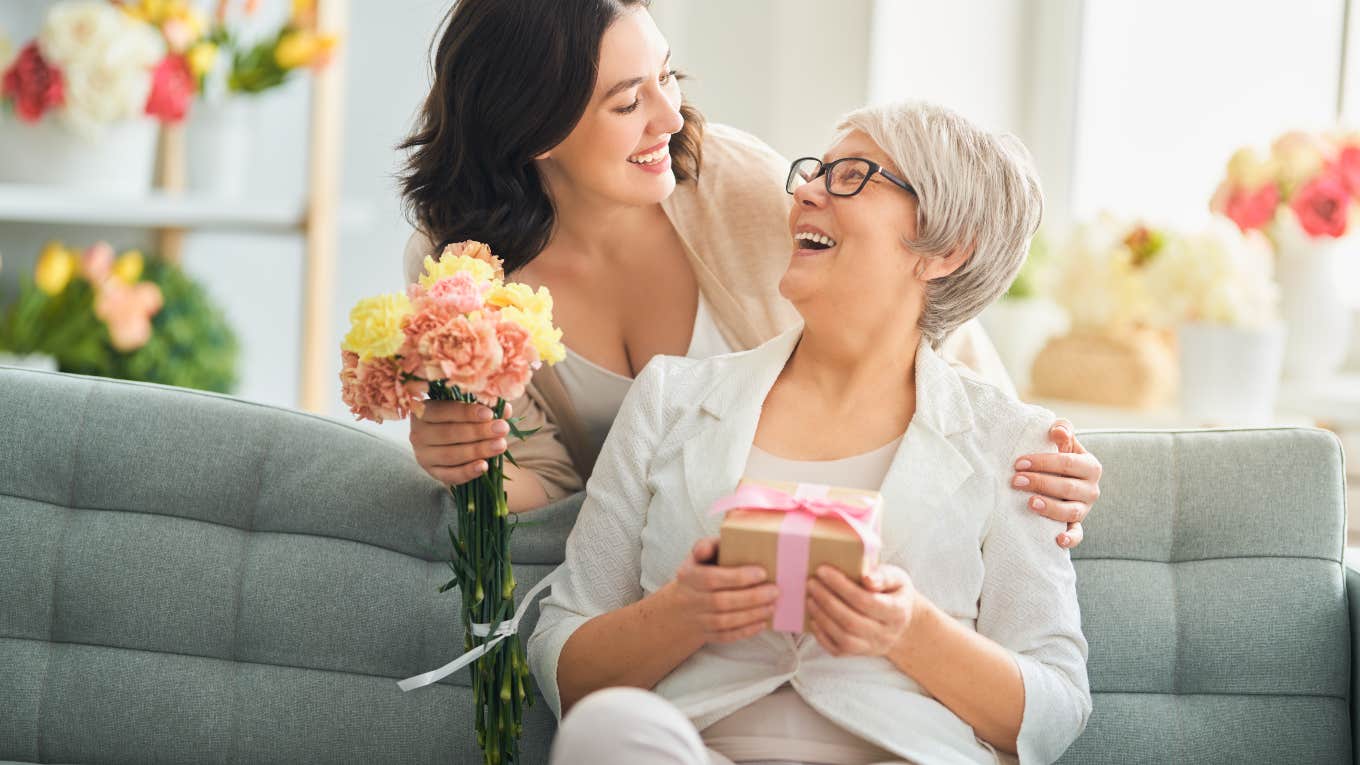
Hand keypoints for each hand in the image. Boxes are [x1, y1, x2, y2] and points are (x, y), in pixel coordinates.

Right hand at [409, 400, 511, 485]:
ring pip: (450, 455)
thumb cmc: (462, 419)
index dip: (467, 412)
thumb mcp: (470, 409)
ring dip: (477, 450)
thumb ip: (486, 407)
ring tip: (500, 445)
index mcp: (423, 411)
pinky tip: (484, 466)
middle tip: (501, 429)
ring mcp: (423, 455)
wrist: (455, 442)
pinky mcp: (432, 473)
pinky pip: (450, 475)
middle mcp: (418, 433)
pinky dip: (468, 472)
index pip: (444, 410)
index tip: (489, 414)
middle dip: (478, 431)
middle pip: (448, 434)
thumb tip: (504, 409)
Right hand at [664, 537, 779, 644]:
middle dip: (751, 597)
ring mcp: (697, 620)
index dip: (737, 577)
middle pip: (721, 602)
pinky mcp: (705, 634)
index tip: (762, 573)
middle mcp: (690, 600)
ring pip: (725, 621)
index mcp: (689, 576)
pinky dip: (746, 631)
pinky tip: (762, 622)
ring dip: (752, 615)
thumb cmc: (698, 574)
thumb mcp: (698, 556)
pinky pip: (726, 636)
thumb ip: (706, 546)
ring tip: (772, 606)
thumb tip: (704, 549)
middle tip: (774, 591)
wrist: (680, 608)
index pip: (711, 578)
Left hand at [806, 564, 916, 657]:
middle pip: (851, 621)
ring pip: (843, 638)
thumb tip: (867, 577)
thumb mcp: (897, 579)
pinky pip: (837, 649)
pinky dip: (821, 634)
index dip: (842, 586)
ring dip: (822, 616)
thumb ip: (884, 576)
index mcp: (897, 612)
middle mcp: (885, 634)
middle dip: (827, 600)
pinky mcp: (858, 654)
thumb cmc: (894, 595)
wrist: (902, 623)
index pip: (866, 601)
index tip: (823, 571)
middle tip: (811, 583)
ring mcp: (872, 647)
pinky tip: (813, 617)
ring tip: (810, 597)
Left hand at [1012, 419, 1101, 548]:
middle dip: (1040, 483)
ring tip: (1029, 502)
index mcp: (1090, 466)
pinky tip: (1058, 539)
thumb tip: (1057, 430)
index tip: (1018, 463)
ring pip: (1071, 511)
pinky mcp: (1077, 524)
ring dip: (1050, 507)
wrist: (1062, 478)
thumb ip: (1062, 430)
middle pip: (1067, 487)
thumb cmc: (1058, 457)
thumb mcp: (1063, 441)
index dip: (1043, 462)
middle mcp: (1091, 489)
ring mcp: (1084, 508)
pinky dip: (1070, 538)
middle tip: (1015, 480)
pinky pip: (1077, 534)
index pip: (1068, 463)